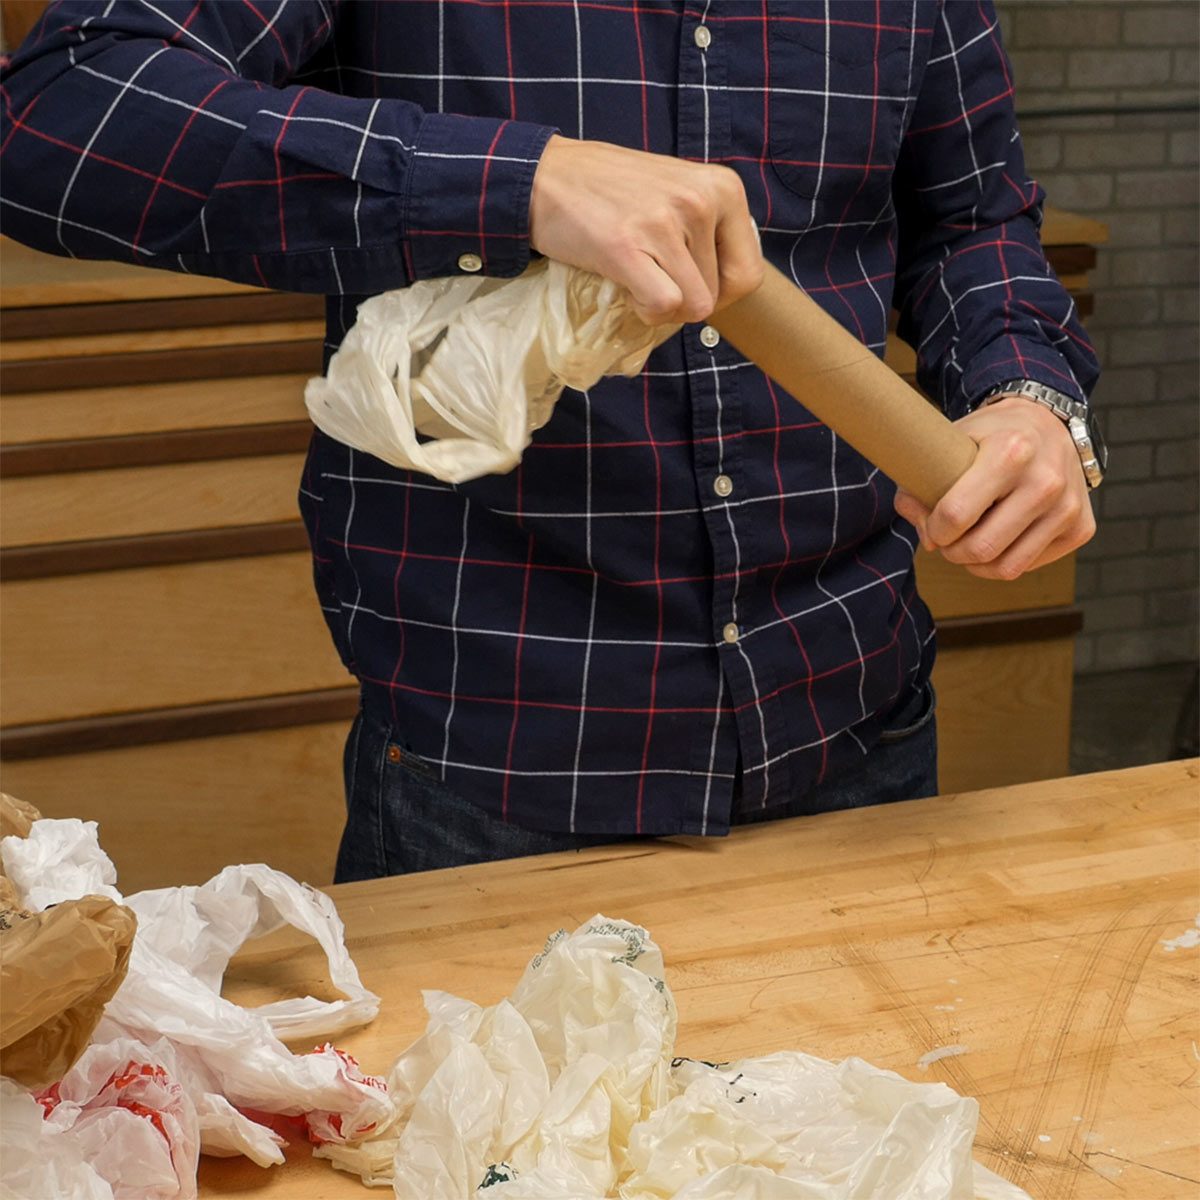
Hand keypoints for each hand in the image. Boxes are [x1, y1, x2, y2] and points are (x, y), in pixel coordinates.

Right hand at [529, 135, 762, 325]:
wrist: (545, 175)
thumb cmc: (611, 189)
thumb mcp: (678, 190)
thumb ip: (709, 229)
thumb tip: (729, 287)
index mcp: (722, 186)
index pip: (748, 273)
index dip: (721, 294)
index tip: (690, 284)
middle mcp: (700, 200)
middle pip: (717, 294)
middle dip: (685, 299)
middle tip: (653, 276)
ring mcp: (664, 222)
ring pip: (692, 306)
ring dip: (663, 305)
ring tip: (637, 275)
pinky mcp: (627, 246)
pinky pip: (662, 305)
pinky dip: (645, 311)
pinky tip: (627, 288)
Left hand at [893, 396, 1095, 579]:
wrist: (1048, 424)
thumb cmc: (990, 437)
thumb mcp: (950, 444)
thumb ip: (920, 486)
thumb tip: (925, 535)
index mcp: (1010, 451)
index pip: (957, 514)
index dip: (934, 529)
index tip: (933, 525)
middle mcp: (1046, 479)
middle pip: (981, 548)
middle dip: (952, 552)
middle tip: (947, 541)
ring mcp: (1068, 506)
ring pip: (1006, 567)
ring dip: (976, 564)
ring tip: (967, 544)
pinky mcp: (1082, 527)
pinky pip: (1029, 566)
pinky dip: (1005, 560)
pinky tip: (999, 538)